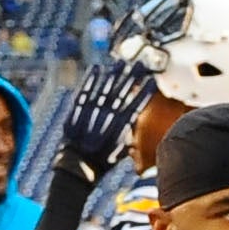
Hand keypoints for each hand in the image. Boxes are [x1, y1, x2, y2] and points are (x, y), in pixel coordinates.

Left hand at [52, 56, 151, 184]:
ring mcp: (90, 116)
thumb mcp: (120, 150)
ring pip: (104, 91)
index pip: (135, 107)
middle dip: (132, 78)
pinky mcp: (76, 113)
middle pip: (121, 94)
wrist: (77, 168)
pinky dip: (90, 80)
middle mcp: (106, 119)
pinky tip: (96, 68)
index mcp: (119, 129)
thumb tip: (133, 121)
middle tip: (140, 63)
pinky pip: (84, 94)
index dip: (144, 94)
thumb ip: (127, 134)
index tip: (152, 81)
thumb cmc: (101, 161)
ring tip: (121, 62)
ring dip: (113, 75)